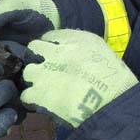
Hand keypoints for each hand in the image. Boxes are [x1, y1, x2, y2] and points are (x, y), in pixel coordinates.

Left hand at [21, 30, 137, 127]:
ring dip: (33, 79)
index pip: (49, 36)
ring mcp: (44, 73)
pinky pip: (26, 95)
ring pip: (27, 72)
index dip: (50, 47)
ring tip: (43, 88)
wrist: (113, 101)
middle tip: (44, 70)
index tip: (53, 55)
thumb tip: (68, 49)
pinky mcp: (40, 94)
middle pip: (33, 48)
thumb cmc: (114, 77)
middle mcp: (55, 52)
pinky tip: (41, 103)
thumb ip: (81, 45)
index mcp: (72, 39)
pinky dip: (32, 100)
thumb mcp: (100, 49)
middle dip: (36, 58)